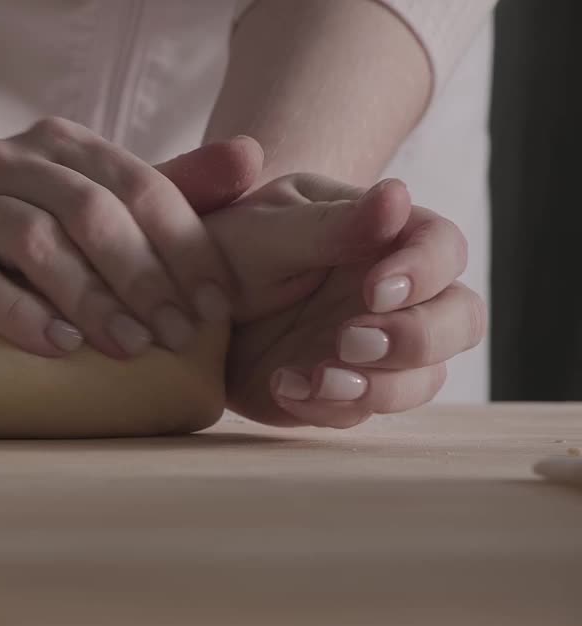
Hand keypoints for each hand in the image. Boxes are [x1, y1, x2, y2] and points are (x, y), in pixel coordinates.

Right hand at [0, 118, 260, 359]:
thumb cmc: (25, 232)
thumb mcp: (95, 203)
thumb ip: (169, 187)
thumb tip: (252, 157)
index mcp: (59, 143)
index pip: (137, 184)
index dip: (184, 246)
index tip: (216, 308)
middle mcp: (4, 162)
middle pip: (88, 209)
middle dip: (142, 277)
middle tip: (176, 337)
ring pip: (31, 240)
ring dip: (89, 297)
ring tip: (128, 348)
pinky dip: (19, 315)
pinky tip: (59, 346)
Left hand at [202, 174, 484, 427]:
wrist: (183, 303)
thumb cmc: (229, 245)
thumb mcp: (265, 229)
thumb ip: (331, 223)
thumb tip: (398, 196)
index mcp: (387, 238)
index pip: (443, 249)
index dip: (424, 272)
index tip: (374, 289)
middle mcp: (396, 297)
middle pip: (458, 320)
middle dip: (417, 338)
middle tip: (351, 340)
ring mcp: (374, 350)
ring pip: (424, 379)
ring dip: (381, 386)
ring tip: (319, 378)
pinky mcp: (341, 393)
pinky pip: (359, 412)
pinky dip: (326, 407)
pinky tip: (281, 385)